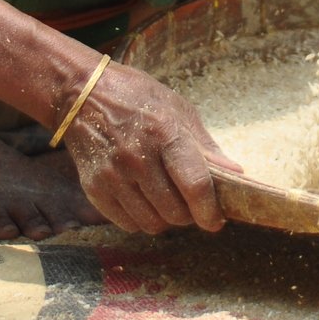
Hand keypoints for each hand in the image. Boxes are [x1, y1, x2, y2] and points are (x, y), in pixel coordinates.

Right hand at [59, 63, 241, 233]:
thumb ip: (205, 145)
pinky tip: (143, 200)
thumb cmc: (137, 98)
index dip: (210, 210)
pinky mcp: (95, 188)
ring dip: (165, 219)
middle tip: (189, 203)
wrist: (83, 95)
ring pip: (152, 223)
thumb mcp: (178, 109)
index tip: (217, 221)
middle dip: (189, 214)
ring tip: (166, 200)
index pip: (194, 184)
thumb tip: (235, 174)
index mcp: (165, 132)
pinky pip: (127, 223)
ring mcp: (113, 175)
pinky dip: (141, 219)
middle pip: (175, 211)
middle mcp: (138, 157)